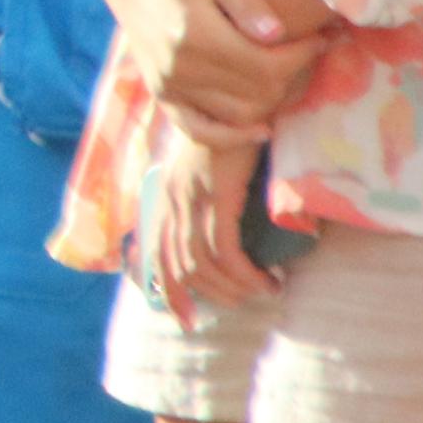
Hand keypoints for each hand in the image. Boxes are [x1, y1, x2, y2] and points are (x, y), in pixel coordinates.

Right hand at [95, 0, 321, 136]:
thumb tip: (277, 36)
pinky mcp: (162, 92)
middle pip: (257, 93)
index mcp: (193, 34)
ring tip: (288, 74)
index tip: (322, 37)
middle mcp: (179, 67)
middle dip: (294, 75)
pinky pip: (198, 130)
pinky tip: (260, 130)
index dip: (303, 56)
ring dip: (272, 101)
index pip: (265, 65)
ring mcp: (168, 84)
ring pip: (238, 114)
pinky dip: (231, 137)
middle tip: (308, 50)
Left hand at [142, 120, 278, 325]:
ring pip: (204, 263)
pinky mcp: (216, 194)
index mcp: (164, 197)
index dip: (167, 290)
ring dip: (234, 287)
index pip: (156, 254)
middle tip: (245, 300)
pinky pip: (225, 249)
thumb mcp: (204, 176)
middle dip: (213, 294)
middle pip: (181, 266)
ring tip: (262, 290)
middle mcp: (170, 200)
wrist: (240, 103)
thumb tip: (214, 246)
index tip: (184, 320)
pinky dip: (245, 273)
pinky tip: (267, 280)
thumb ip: (200, 205)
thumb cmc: (230, 140)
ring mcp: (191, 197)